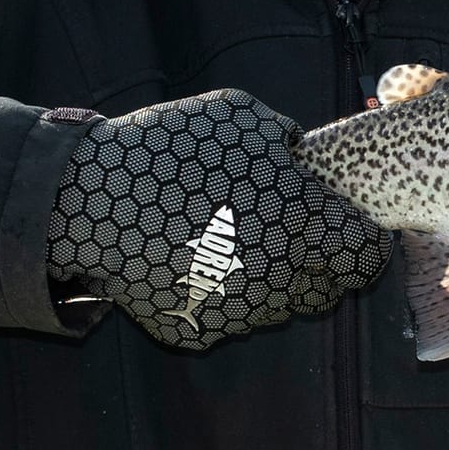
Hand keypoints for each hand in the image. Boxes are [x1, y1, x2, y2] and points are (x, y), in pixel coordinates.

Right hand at [46, 90, 392, 349]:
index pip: (366, 254)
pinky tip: (196, 260)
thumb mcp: (239, 116)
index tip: (346, 226)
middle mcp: (279, 279)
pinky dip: (224, 295)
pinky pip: (231, 317)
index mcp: (302, 224)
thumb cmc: (169, 148)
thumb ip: (284, 140)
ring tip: (233, 240)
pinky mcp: (199, 333)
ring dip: (273, 279)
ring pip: (281, 306)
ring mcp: (238, 313)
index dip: (362, 239)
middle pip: (329, 288)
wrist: (82, 201)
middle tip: (290, 234)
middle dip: (320, 263)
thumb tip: (299, 156)